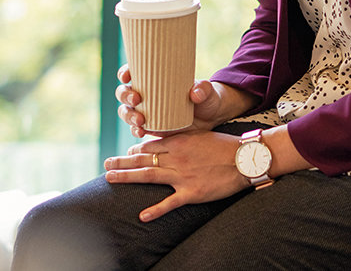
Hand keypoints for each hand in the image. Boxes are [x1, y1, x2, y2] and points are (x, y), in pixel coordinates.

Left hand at [103, 130, 247, 221]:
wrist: (245, 159)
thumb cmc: (224, 146)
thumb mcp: (200, 134)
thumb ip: (181, 137)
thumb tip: (166, 140)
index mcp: (178, 142)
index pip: (149, 145)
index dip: (134, 150)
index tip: (126, 154)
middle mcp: (176, 157)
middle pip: (142, 159)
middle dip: (121, 162)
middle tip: (106, 163)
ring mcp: (182, 175)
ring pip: (149, 175)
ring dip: (127, 177)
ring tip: (109, 178)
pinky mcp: (192, 192)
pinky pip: (170, 203)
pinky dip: (156, 210)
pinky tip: (143, 216)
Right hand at [115, 65, 229, 137]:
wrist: (211, 118)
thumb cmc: (206, 97)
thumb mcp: (207, 91)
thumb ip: (203, 89)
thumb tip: (195, 92)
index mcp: (155, 79)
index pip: (133, 72)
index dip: (125, 72)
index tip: (127, 76)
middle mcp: (146, 94)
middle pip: (124, 93)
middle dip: (125, 95)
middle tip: (136, 99)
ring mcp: (147, 111)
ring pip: (127, 112)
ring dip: (128, 115)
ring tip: (140, 120)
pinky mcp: (151, 127)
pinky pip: (136, 129)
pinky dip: (135, 130)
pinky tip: (141, 132)